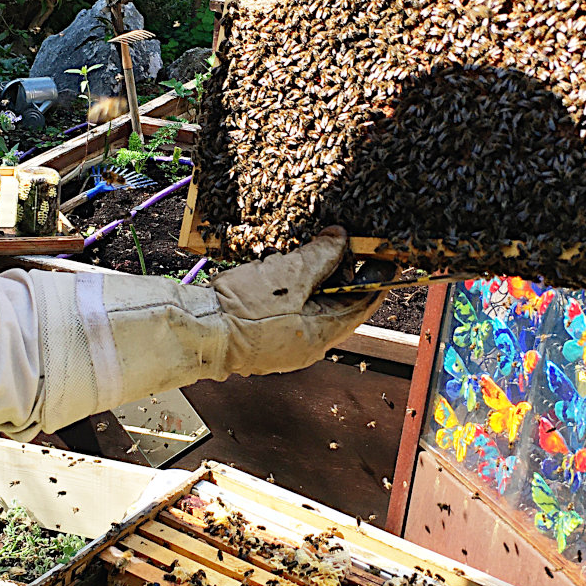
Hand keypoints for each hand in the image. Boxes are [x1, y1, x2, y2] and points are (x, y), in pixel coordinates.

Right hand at [211, 227, 382, 377]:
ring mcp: (283, 343)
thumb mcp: (290, 273)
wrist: (197, 329)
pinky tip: (281, 268)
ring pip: (311, 305)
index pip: (364, 304)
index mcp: (322, 335)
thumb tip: (341, 239)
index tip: (387, 257)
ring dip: (314, 277)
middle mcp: (306, 345)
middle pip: (337, 304)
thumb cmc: (243, 310)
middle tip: (341, 242)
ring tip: (308, 250)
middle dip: (341, 271)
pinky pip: (289, 309)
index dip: (377, 277)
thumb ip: (322, 255)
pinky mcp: (262, 336)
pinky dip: (292, 288)